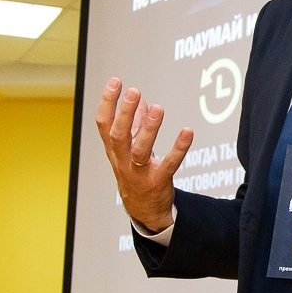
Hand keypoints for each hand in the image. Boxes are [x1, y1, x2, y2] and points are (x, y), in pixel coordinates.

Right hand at [94, 77, 193, 232]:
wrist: (144, 210)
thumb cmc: (136, 173)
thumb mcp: (131, 148)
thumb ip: (135, 124)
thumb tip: (140, 100)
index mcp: (114, 150)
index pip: (103, 124)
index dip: (107, 103)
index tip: (115, 82)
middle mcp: (123, 161)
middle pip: (118, 136)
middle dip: (124, 113)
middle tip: (133, 91)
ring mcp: (139, 173)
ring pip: (140, 151)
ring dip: (148, 129)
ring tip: (158, 109)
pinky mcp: (158, 182)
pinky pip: (169, 164)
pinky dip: (178, 148)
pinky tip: (187, 132)